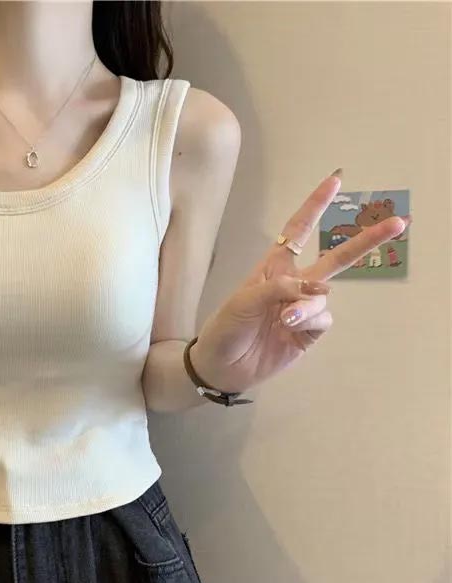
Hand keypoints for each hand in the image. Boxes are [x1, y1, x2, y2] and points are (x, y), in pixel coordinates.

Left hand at [191, 169, 411, 393]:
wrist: (221, 366)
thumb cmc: (226, 327)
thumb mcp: (243, 300)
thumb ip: (278, 288)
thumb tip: (315, 290)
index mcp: (273, 267)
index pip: (297, 231)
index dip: (315, 206)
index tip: (335, 181)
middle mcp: (293, 284)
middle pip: (335, 258)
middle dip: (364, 241)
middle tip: (397, 223)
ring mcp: (303, 309)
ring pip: (324, 295)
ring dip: (307, 305)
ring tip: (284, 319)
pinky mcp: (309, 333)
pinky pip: (323, 318)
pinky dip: (310, 320)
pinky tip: (290, 328)